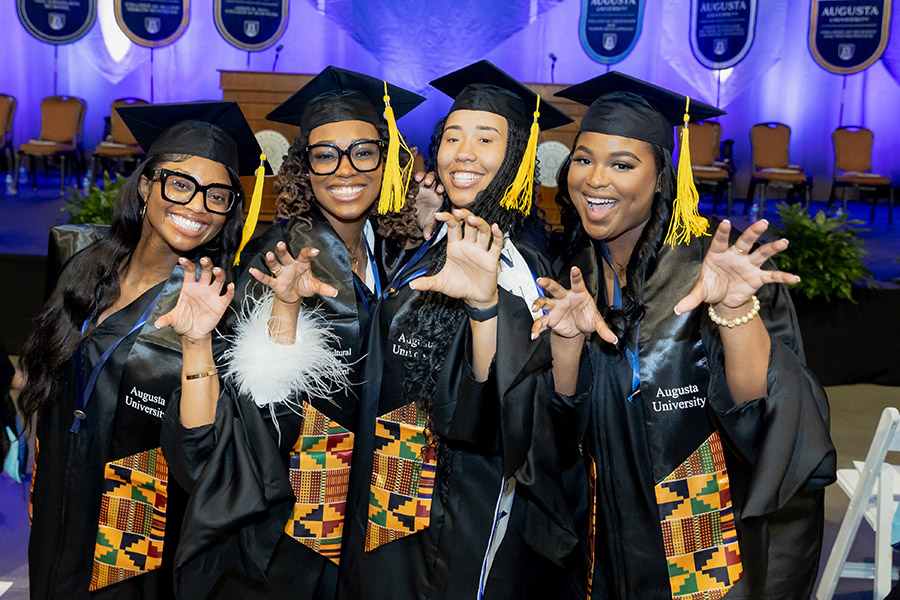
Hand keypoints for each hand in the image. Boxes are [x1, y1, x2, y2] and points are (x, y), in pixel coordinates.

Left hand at [155, 257, 233, 343]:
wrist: (193, 334)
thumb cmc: (183, 322)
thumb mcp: (173, 319)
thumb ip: (166, 319)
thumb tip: (157, 324)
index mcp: (189, 287)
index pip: (190, 271)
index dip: (187, 264)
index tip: (182, 260)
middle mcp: (202, 288)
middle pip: (206, 271)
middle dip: (207, 264)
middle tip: (204, 260)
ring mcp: (212, 295)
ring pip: (219, 279)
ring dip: (219, 274)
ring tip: (217, 271)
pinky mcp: (220, 304)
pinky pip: (227, 295)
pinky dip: (230, 290)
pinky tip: (230, 286)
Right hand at [248, 242, 337, 304]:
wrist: (294, 296)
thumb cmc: (303, 286)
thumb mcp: (314, 286)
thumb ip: (323, 288)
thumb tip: (336, 292)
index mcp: (301, 263)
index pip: (304, 255)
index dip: (309, 252)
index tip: (316, 251)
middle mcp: (290, 265)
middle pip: (285, 256)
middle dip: (282, 250)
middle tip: (281, 244)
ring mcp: (282, 273)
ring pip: (275, 264)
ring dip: (272, 260)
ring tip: (269, 255)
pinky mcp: (275, 282)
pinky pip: (267, 279)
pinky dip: (260, 275)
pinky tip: (253, 271)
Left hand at [409, 209, 501, 306]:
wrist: (474, 298)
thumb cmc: (459, 287)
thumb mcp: (440, 284)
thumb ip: (427, 282)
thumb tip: (411, 284)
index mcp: (455, 247)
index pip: (452, 227)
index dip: (447, 219)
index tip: (438, 215)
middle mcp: (468, 246)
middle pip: (469, 224)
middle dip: (464, 216)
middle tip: (458, 212)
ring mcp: (480, 251)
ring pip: (482, 231)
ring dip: (479, 223)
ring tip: (472, 219)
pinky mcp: (491, 259)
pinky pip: (496, 244)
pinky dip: (497, 235)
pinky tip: (496, 228)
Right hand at [413, 171, 443, 239]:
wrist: (413, 217)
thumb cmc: (423, 219)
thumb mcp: (426, 224)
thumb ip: (428, 229)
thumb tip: (427, 237)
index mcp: (437, 197)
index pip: (441, 189)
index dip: (440, 188)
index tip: (438, 191)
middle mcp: (430, 189)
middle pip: (434, 179)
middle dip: (431, 179)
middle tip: (428, 183)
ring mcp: (421, 186)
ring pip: (425, 176)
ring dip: (423, 176)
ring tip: (419, 180)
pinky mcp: (412, 184)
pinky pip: (414, 177)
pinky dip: (414, 176)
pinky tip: (412, 178)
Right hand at [531, 267, 617, 342]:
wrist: (578, 328)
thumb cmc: (587, 317)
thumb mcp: (596, 322)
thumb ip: (604, 330)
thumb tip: (613, 339)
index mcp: (578, 294)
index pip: (577, 283)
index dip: (576, 276)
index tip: (574, 269)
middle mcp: (564, 297)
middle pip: (555, 288)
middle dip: (547, 283)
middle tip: (541, 280)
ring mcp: (555, 306)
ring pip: (544, 301)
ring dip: (537, 303)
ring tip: (534, 307)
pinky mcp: (550, 318)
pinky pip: (540, 321)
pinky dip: (536, 327)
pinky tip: (534, 334)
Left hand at [674, 219, 799, 316]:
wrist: (723, 299)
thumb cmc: (711, 287)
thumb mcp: (700, 292)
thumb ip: (690, 299)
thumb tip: (677, 310)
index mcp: (718, 255)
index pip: (719, 241)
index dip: (722, 233)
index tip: (725, 222)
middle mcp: (735, 256)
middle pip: (745, 241)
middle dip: (753, 232)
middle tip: (763, 222)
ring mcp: (748, 265)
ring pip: (761, 253)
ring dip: (772, 248)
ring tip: (784, 242)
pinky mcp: (757, 277)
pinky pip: (772, 276)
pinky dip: (784, 277)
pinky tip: (795, 278)